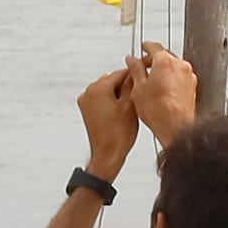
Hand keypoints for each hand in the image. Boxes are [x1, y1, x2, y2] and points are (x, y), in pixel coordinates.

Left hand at [76, 60, 141, 175]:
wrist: (108, 154)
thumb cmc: (117, 135)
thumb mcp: (131, 105)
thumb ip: (132, 85)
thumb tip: (133, 74)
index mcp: (98, 89)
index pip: (119, 73)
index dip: (133, 75)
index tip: (141, 77)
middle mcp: (88, 93)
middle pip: (111, 80)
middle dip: (124, 86)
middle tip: (137, 96)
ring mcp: (86, 102)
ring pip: (106, 90)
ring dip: (118, 94)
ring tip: (128, 108)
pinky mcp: (87, 111)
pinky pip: (101, 99)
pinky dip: (111, 102)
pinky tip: (120, 112)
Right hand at [127, 45, 201, 148]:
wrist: (176, 127)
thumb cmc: (159, 111)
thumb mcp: (138, 88)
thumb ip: (135, 70)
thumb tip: (132, 61)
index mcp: (165, 61)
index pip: (154, 46)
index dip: (145, 46)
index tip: (143, 47)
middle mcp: (180, 65)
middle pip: (165, 55)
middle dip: (153, 60)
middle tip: (143, 66)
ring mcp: (188, 76)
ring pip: (173, 66)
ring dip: (163, 69)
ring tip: (152, 81)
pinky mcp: (192, 87)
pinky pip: (180, 77)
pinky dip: (172, 78)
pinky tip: (163, 89)